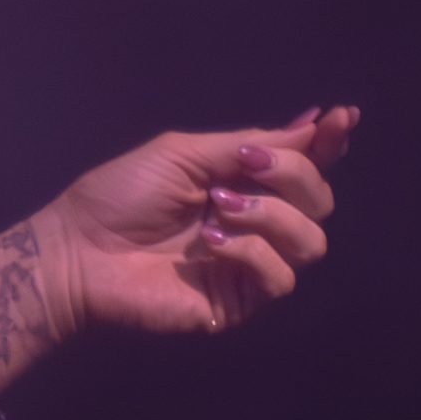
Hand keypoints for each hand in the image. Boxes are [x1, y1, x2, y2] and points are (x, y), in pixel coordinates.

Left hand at [0, 104, 360, 391]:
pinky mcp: (240, 301)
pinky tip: (211, 245)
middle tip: (246, 165)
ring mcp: (251, 264)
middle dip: (295, 174)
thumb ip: (248, 143)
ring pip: (311, 241)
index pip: (306, 165)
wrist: (78, 249)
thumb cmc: (120, 196)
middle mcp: (257, 221)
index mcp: (244, 182)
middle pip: (320, 200)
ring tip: (219, 207)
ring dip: (270, 214)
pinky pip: (279, 276)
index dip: (329, 143)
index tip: (342, 118)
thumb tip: (311, 124)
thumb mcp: (184, 154)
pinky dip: (250, 252)